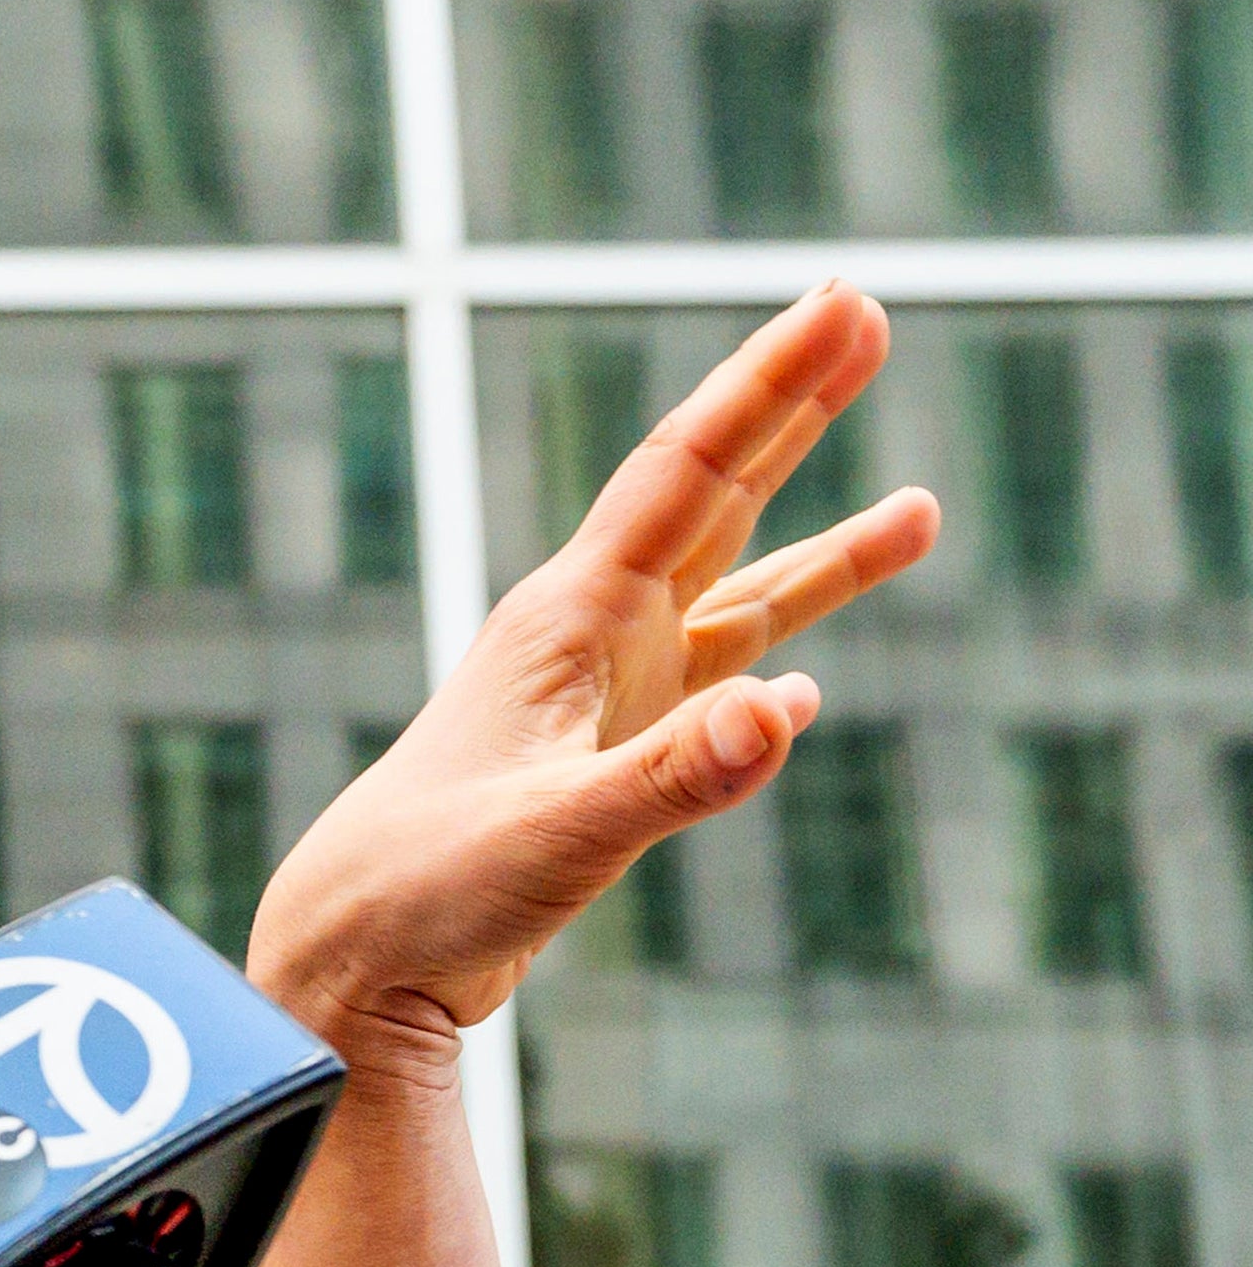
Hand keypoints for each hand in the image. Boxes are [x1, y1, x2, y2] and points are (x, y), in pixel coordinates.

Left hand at [250, 283, 935, 1067]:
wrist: (346, 964)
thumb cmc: (425, 893)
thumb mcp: (557, 835)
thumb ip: (671, 776)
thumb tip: (789, 711)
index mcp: (572, 619)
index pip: (688, 469)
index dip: (770, 383)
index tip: (844, 302)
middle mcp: (587, 638)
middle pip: (713, 499)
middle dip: (791, 411)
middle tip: (870, 316)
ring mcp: (597, 703)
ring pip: (729, 601)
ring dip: (821, 555)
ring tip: (920, 510)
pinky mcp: (600, 770)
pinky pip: (703, 703)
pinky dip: (763, 680)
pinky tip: (801, 692)